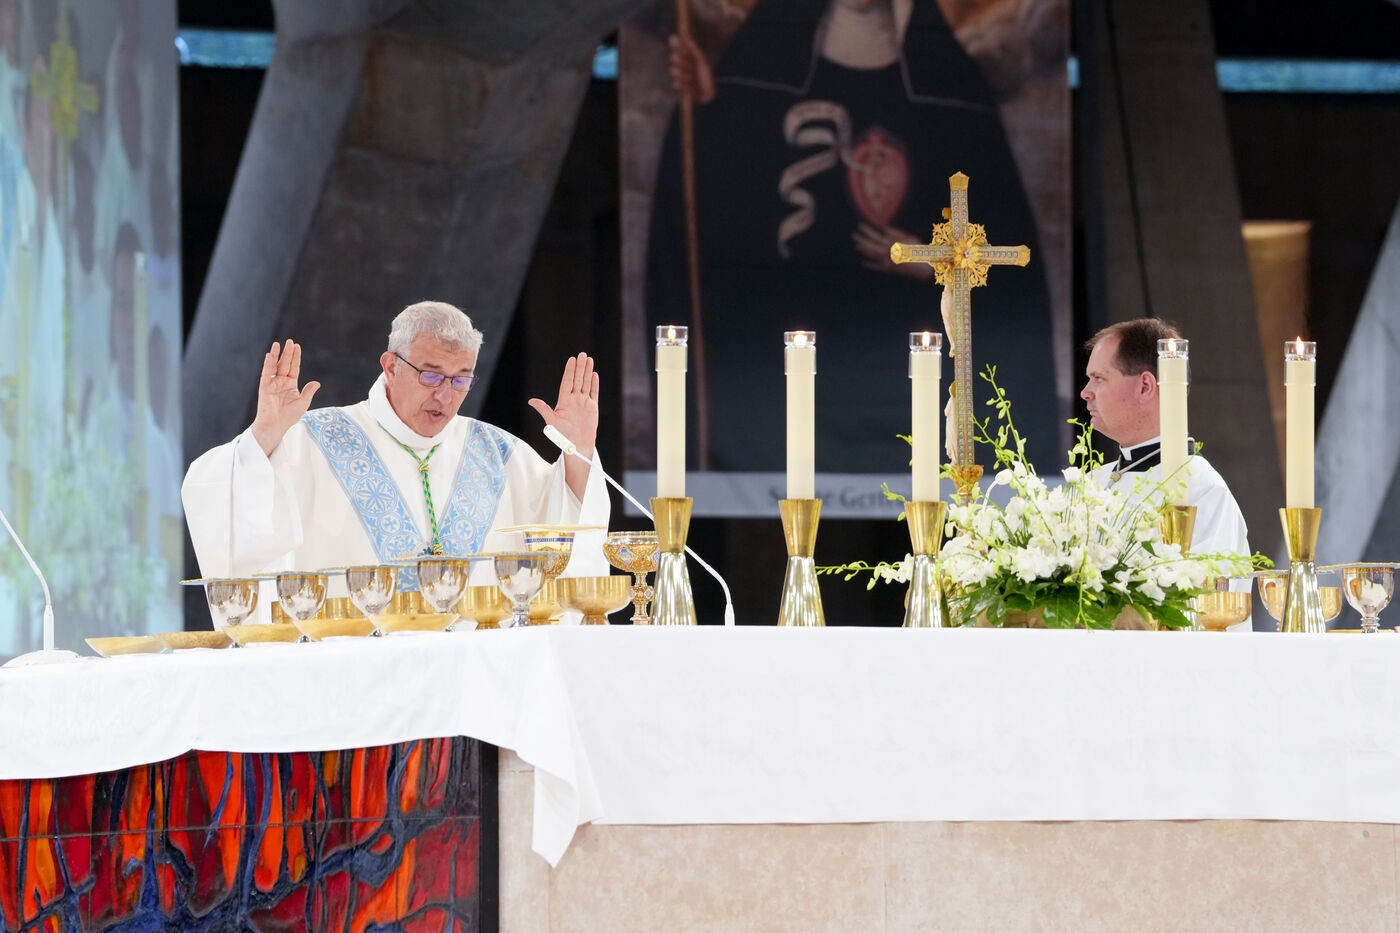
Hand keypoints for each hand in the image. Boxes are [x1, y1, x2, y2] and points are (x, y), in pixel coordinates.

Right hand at [251, 340, 320, 456]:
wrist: (276, 425)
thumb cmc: (289, 416)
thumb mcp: (303, 402)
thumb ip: (309, 391)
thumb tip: (317, 382)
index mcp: (291, 384)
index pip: (294, 367)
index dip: (296, 357)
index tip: (297, 346)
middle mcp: (281, 382)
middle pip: (285, 364)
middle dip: (288, 353)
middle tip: (290, 341)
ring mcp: (273, 383)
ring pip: (275, 366)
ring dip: (277, 355)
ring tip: (279, 344)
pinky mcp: (265, 387)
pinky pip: (266, 373)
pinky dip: (268, 364)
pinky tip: (270, 355)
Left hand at [528, 354, 599, 500]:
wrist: (577, 445)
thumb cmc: (563, 435)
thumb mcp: (552, 421)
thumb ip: (543, 409)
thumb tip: (531, 401)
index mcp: (564, 401)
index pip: (567, 382)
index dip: (569, 371)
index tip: (571, 360)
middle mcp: (574, 399)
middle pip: (577, 380)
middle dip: (580, 367)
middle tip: (582, 355)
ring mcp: (584, 402)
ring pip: (586, 384)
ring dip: (587, 372)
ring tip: (589, 360)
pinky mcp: (592, 407)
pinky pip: (594, 393)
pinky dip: (594, 384)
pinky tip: (594, 375)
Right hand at [668, 33, 715, 103]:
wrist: (709, 92)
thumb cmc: (706, 75)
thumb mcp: (701, 60)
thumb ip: (693, 48)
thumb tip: (685, 34)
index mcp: (685, 55)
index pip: (675, 45)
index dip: (677, 45)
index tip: (684, 48)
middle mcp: (680, 63)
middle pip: (673, 57)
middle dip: (683, 62)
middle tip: (692, 67)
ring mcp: (678, 75)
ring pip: (673, 71)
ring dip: (684, 75)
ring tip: (693, 78)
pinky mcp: (678, 87)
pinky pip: (676, 83)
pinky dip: (684, 85)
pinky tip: (691, 86)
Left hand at [853, 222, 933, 281]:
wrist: (924, 268)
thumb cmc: (919, 250)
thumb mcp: (910, 238)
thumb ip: (896, 233)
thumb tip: (884, 229)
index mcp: (894, 244)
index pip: (877, 236)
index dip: (868, 231)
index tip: (860, 226)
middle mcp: (890, 253)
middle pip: (872, 246)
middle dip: (862, 240)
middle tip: (853, 235)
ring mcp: (889, 262)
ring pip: (873, 256)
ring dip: (864, 250)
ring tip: (856, 245)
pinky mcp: (890, 270)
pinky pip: (878, 268)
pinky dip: (871, 265)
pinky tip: (864, 262)